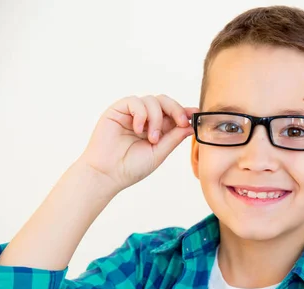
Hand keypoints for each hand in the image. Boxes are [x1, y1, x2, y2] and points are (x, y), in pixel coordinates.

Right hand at [79, 95, 198, 192]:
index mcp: (157, 128)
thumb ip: (174, 138)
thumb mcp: (159, 152)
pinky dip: (141, 114)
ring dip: (156, 118)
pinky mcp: (118, 110)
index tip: (195, 114)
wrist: (108, 174)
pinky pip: (135, 101)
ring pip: (152, 100)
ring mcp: (132, 114)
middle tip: (181, 121)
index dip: (185, 111)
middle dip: (176, 109)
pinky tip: (139, 129)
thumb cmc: (131, 167)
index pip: (173, 113)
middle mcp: (145, 119)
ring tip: (152, 138)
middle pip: (165, 101)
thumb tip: (191, 126)